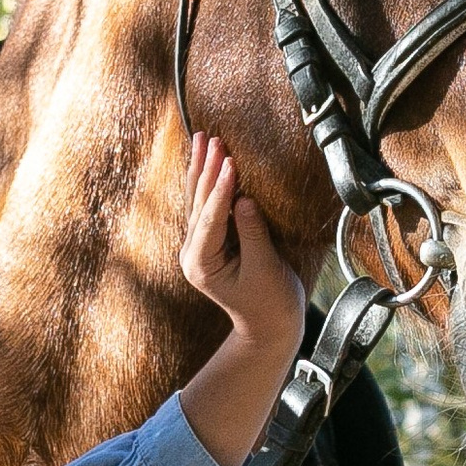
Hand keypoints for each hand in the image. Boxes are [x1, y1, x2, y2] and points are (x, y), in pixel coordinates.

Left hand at [175, 134, 306, 465]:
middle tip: (212, 138)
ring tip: (204, 138)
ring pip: (197, 200)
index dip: (220, 188)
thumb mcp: (266, 269)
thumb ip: (253, 233)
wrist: (269, 326)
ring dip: (202, 168)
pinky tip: (209, 160)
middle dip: (206, 170)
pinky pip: (206, 206)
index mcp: (203, 265)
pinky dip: (208, 181)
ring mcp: (198, 247)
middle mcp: (193, 254)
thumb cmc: (272, 302)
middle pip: (198, 204)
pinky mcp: (210, 241)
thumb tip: (243, 200)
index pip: (210, 219)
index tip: (229, 162)